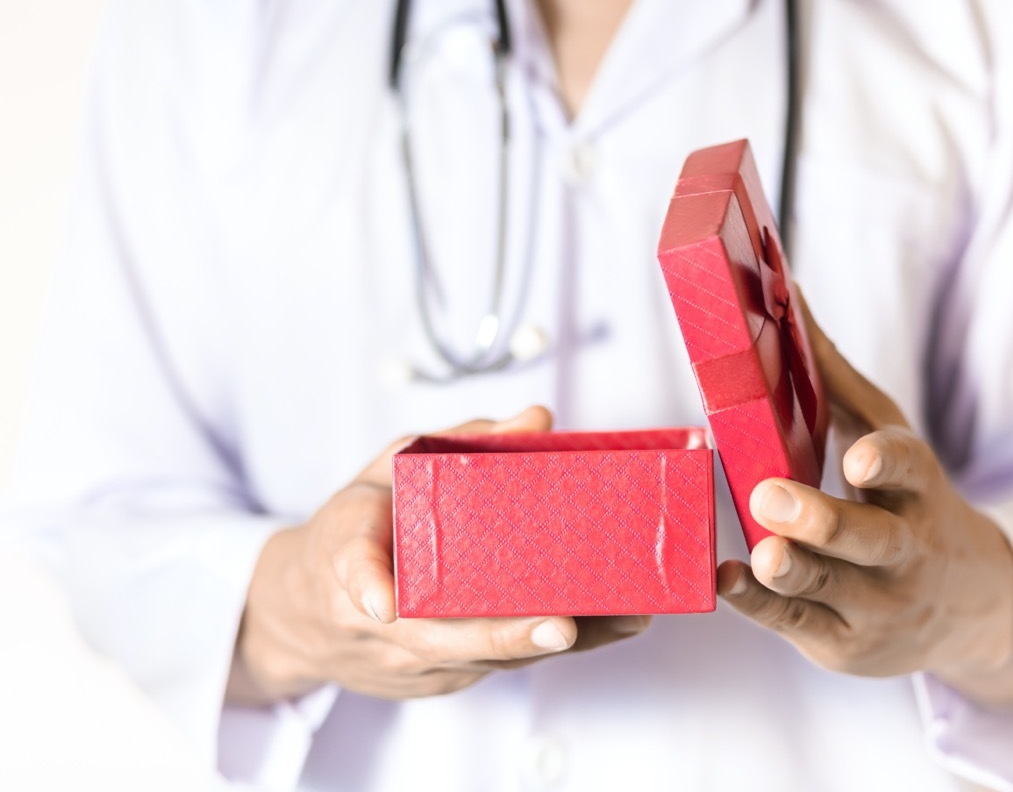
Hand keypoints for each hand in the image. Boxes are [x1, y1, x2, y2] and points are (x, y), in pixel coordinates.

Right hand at [227, 406, 650, 705]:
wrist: (306, 615)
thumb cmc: (356, 530)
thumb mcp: (386, 470)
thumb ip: (458, 439)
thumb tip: (537, 419)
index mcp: (349, 559)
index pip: (357, 574)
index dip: (371, 585)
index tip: (387, 604)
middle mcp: (379, 625)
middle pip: (443, 639)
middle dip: (508, 636)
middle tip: (564, 625)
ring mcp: (412, 663)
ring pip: (486, 661)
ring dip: (555, 645)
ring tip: (620, 618)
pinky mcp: (443, 678)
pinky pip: (499, 666)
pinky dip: (550, 648)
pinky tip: (606, 625)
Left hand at [718, 295, 1012, 705]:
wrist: (964, 606)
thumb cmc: (907, 502)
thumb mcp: (887, 435)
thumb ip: (833, 374)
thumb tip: (787, 290)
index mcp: (916, 491)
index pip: (910, 471)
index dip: (887, 464)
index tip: (861, 459)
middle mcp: (902, 549)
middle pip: (868, 537)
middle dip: (823, 519)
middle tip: (773, 497)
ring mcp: (875, 601)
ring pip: (831, 586)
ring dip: (794, 569)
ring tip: (764, 555)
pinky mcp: (841, 639)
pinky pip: (797, 621)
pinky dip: (761, 605)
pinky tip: (730, 582)